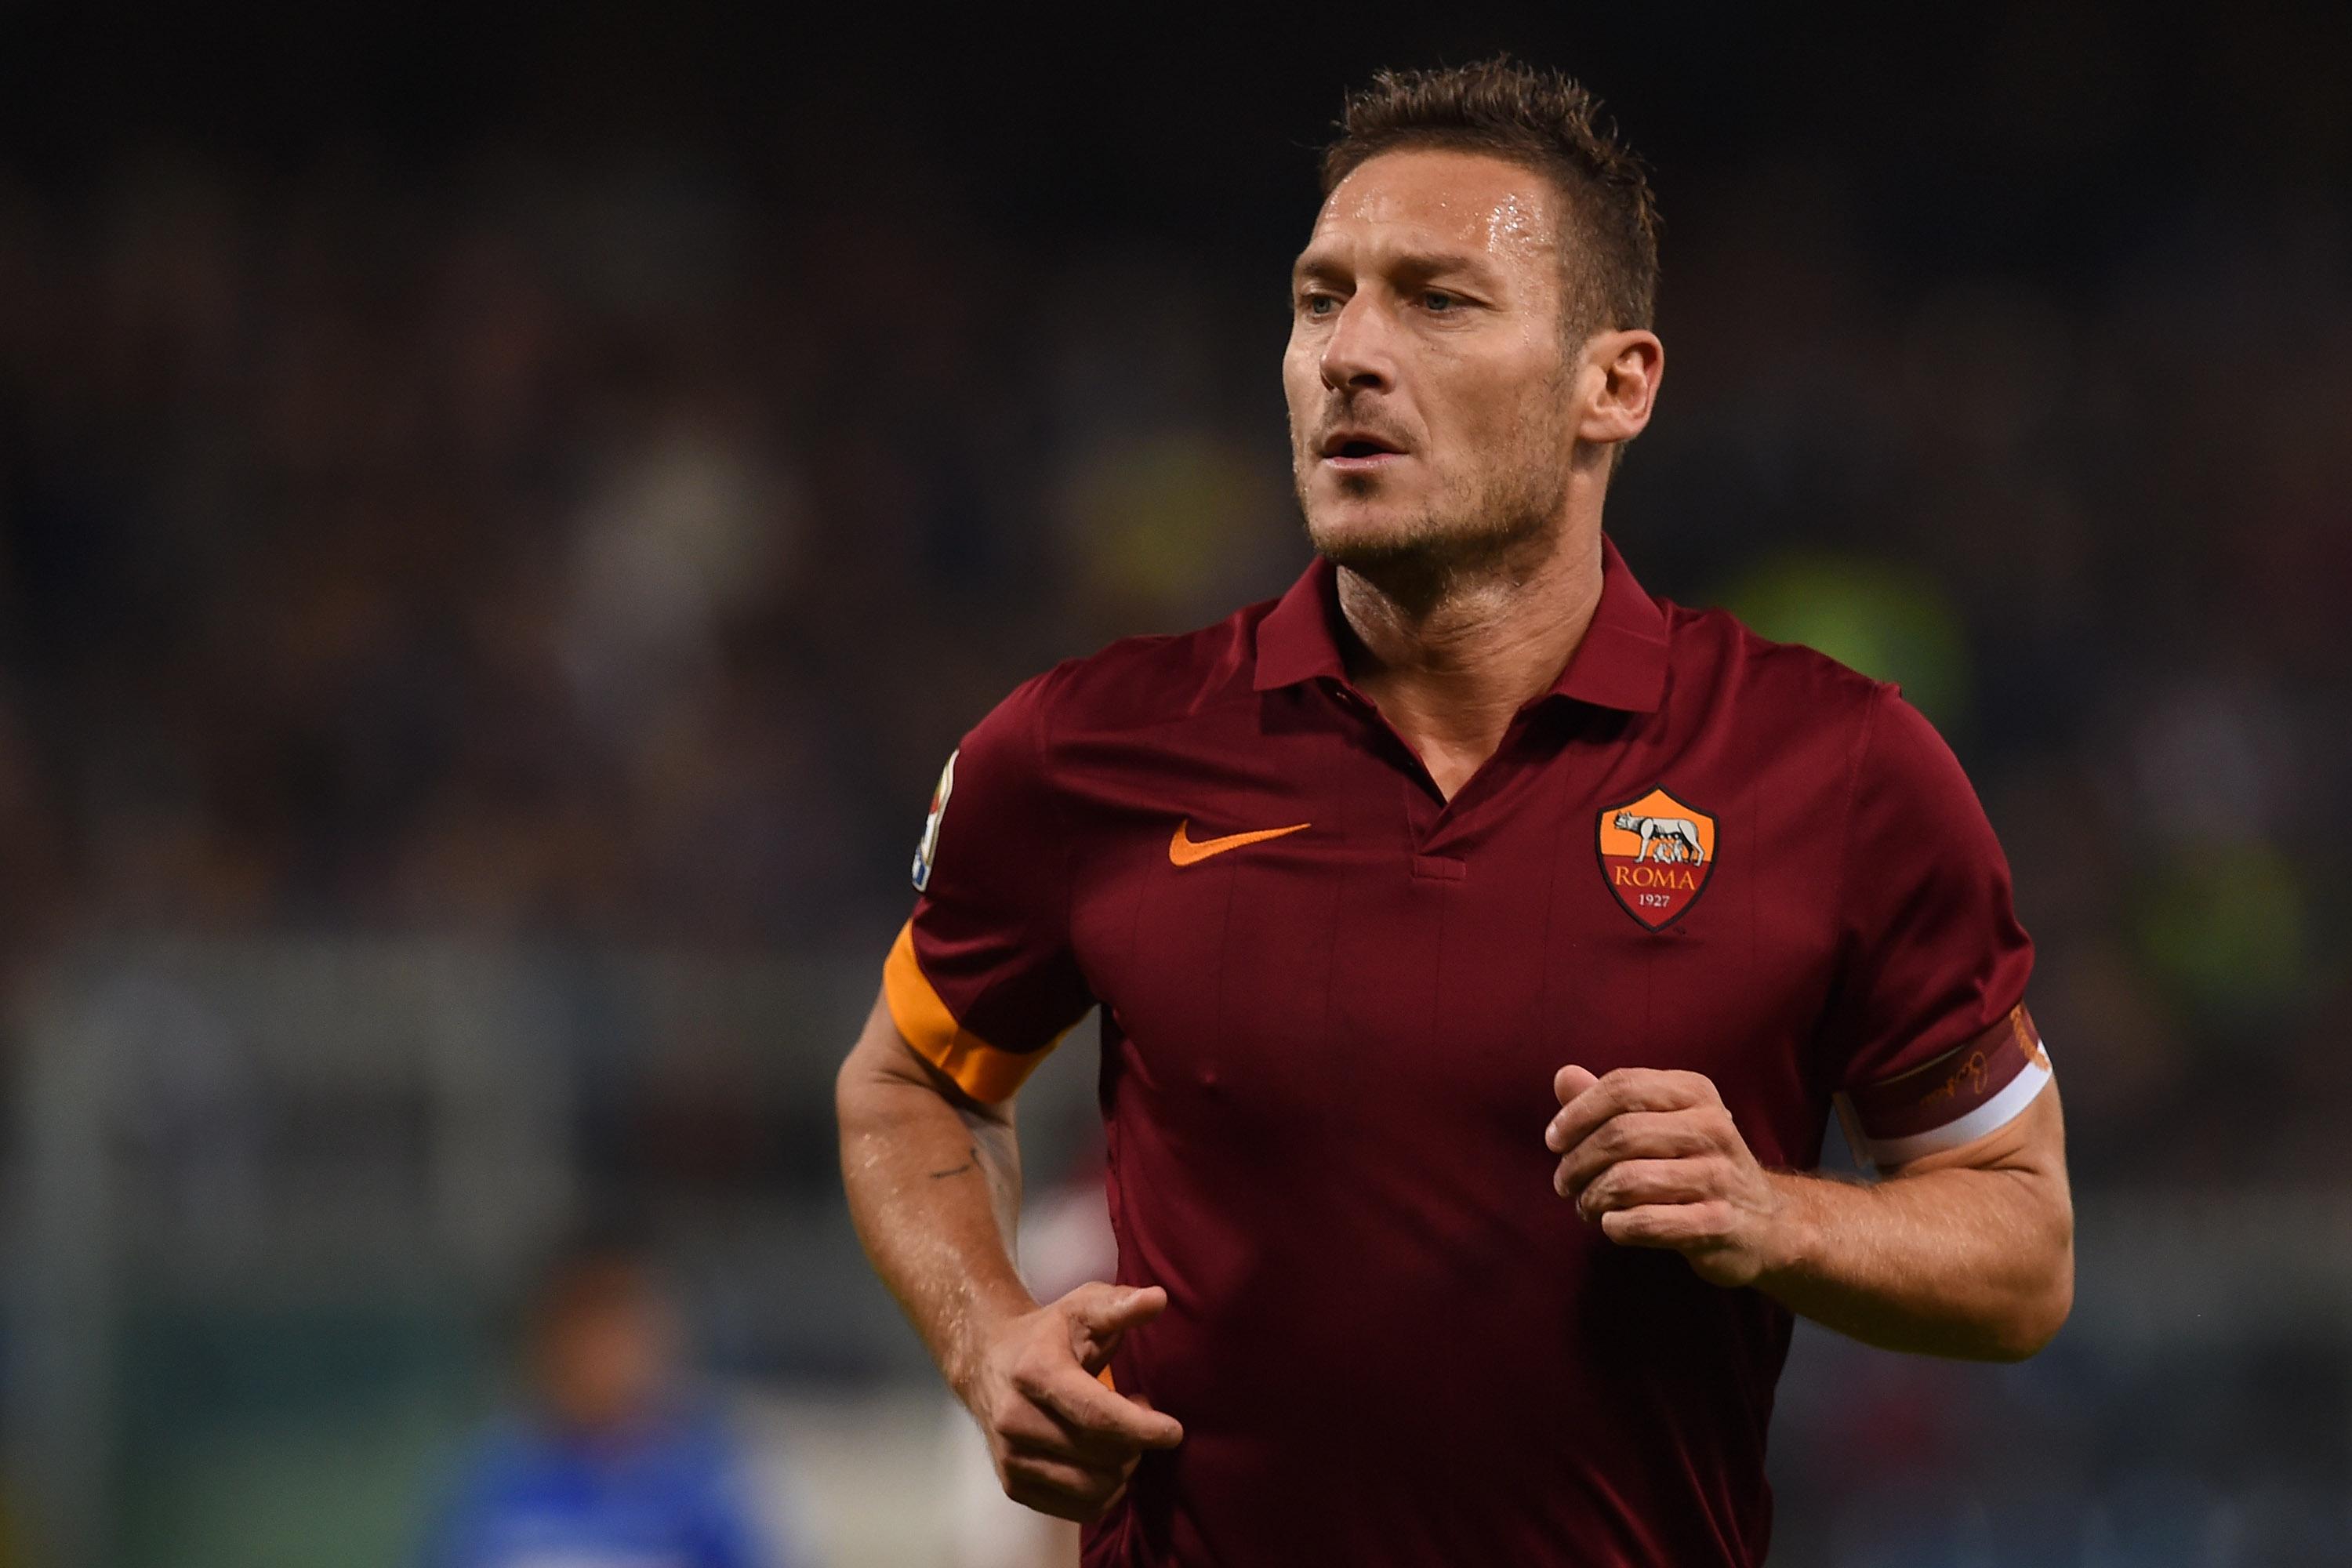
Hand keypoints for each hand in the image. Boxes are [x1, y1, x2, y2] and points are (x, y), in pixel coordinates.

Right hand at [958, 1282, 1183, 1521]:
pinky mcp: (1013, 1486)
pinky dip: (1105, 1491)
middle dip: (1137, 1442)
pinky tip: (1104, 1459)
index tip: (1174, 1431)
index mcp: (1035, 1372)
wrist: (986, 1363)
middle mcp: (1016, 1420)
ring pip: (1094, 1489)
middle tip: (1140, 1412)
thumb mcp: (1082, 1308)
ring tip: (1122, 1435)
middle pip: (1101, 1455)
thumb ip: (1119, 1305)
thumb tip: (1158, 1299)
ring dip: (1124, 1468)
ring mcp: (1011, 1458)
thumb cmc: (1046, 1335)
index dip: (1141, 1427)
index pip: (1096, 1415)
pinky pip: (1079, 1509)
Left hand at [1545, 1065, 1790, 1287]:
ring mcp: (1720, 1176)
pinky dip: (1617, 1226)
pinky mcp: (1719, 1223)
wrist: (1765, 1224)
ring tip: (1587, 1207)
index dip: (1577, 1114)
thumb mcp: (1661, 1124)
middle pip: (1620, 1135)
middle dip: (1578, 1162)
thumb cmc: (1696, 1165)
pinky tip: (1613, 1226)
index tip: (1554, 1141)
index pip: (1622, 1087)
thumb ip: (1611, 1101)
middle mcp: (1713, 1127)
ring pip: (1628, 1180)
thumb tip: (1564, 1075)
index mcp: (1695, 1092)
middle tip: (1564, 1184)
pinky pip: (1647, 1221)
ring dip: (1593, 1198)